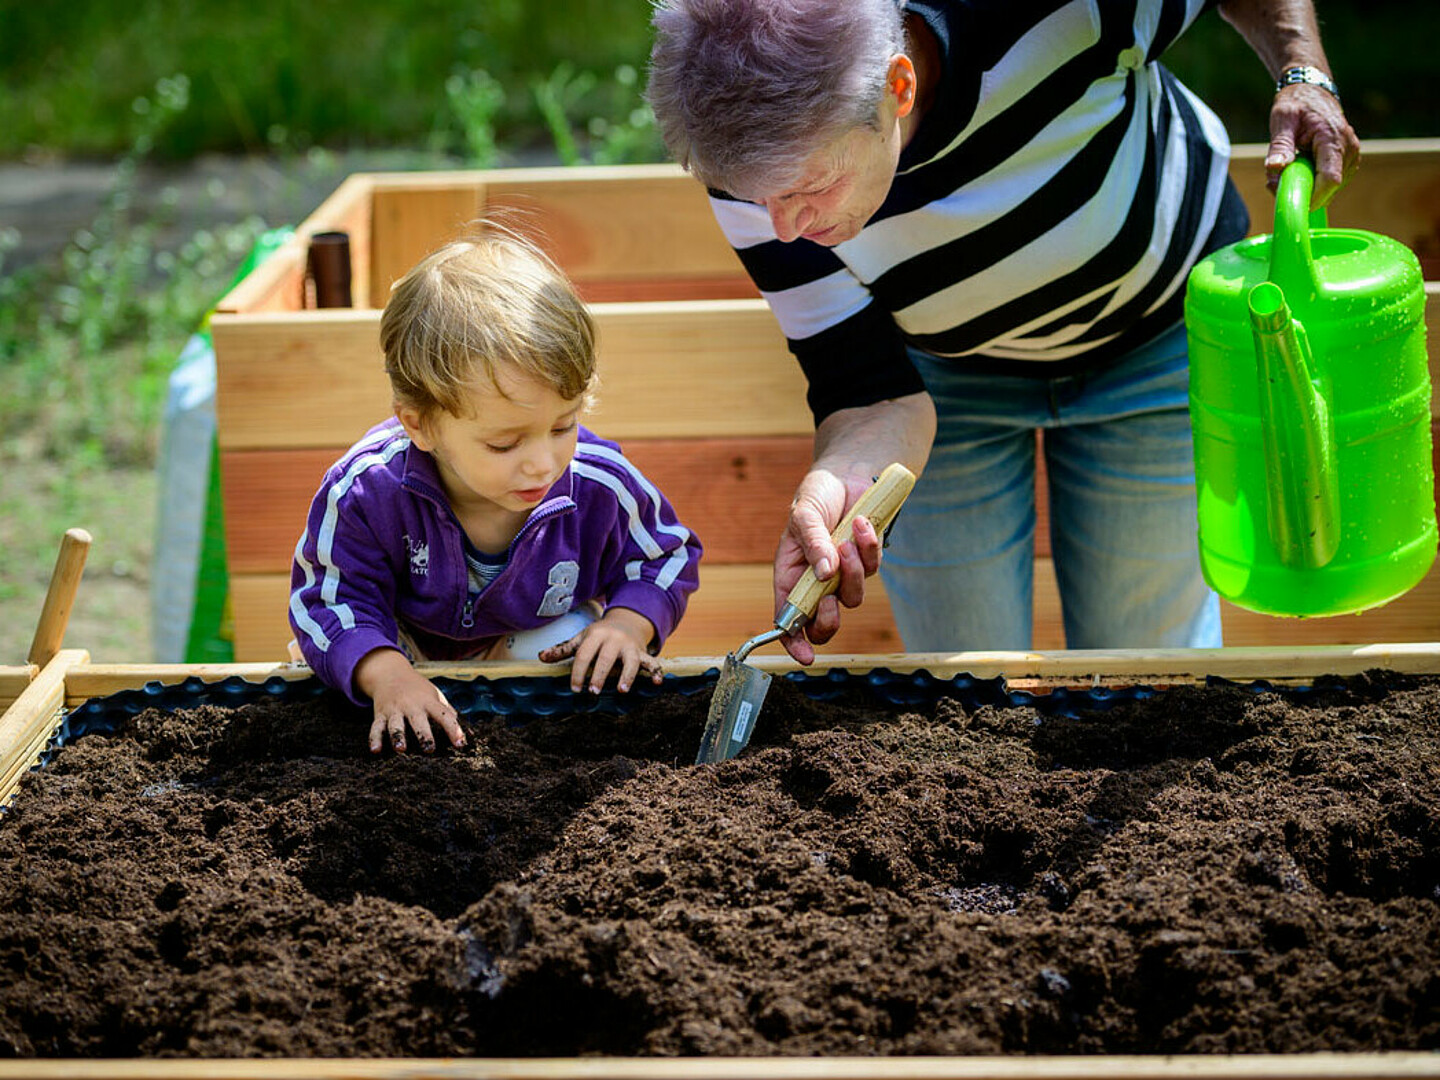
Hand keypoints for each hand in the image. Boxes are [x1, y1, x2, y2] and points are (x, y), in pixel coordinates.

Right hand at [354, 647, 466, 754]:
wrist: (389, 673)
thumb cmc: (417, 688)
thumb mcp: (434, 695)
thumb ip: (447, 712)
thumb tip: (466, 732)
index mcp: (428, 702)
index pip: (444, 715)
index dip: (453, 729)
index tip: (460, 744)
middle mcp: (411, 705)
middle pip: (418, 721)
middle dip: (424, 735)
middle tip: (429, 749)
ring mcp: (394, 710)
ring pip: (395, 725)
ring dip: (398, 736)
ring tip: (400, 749)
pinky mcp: (379, 714)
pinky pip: (375, 727)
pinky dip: (374, 739)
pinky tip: (375, 750)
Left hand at [539, 608, 663, 692]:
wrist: (626, 621)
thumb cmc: (599, 635)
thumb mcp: (581, 638)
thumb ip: (563, 649)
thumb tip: (541, 657)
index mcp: (595, 635)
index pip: (584, 654)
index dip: (578, 671)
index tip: (574, 688)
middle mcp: (613, 640)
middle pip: (605, 658)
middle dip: (599, 674)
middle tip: (593, 691)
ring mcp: (629, 647)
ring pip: (630, 661)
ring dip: (626, 676)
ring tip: (621, 690)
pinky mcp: (642, 653)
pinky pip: (652, 662)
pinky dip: (656, 672)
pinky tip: (657, 682)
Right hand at [775, 468, 884, 664]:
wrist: (848, 475)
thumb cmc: (816, 496)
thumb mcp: (805, 515)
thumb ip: (813, 544)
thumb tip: (824, 575)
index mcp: (791, 576)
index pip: (788, 619)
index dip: (794, 641)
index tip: (805, 656)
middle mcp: (816, 582)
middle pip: (823, 624)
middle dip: (828, 618)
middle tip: (829, 598)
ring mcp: (843, 575)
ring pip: (852, 598)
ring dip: (852, 571)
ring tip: (847, 537)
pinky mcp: (867, 563)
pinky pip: (872, 569)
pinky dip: (868, 546)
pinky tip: (862, 523)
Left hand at [1265, 83, 1359, 208]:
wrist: (1312, 91)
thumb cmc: (1296, 103)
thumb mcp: (1282, 119)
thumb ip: (1280, 145)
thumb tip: (1275, 168)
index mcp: (1333, 137)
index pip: (1330, 179)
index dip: (1312, 197)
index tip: (1290, 201)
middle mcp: (1348, 148)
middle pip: (1329, 188)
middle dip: (1302, 192)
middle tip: (1275, 182)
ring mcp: (1350, 155)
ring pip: (1330, 189)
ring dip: (1306, 187)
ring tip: (1286, 169)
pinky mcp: (1346, 161)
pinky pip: (1329, 182)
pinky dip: (1312, 183)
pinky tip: (1298, 168)